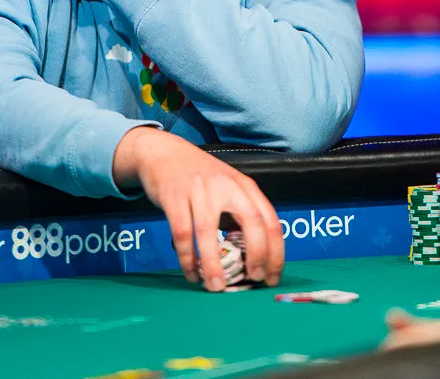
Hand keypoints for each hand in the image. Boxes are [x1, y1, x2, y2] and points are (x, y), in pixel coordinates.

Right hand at [113, 128, 283, 291]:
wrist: (164, 154)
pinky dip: (187, 258)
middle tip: (254, 279)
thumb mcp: (228, 187)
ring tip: (216, 287)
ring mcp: (199, 191)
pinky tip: (190, 273)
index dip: (275, 253)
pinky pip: (182, 234)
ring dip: (213, 265)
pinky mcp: (174, 198)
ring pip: (208, 233)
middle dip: (257, 255)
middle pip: (251, 222)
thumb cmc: (200, 178)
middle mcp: (226, 186)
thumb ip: (242, 213)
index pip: (270, 221)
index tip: (272, 276)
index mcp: (245, 186)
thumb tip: (254, 258)